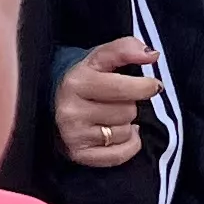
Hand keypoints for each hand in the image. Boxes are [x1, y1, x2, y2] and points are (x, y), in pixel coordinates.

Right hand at [55, 36, 160, 167]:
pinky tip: (118, 135)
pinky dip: (128, 145)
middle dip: (129, 104)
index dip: (144, 86)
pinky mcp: (78, 155)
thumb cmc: (83, 78)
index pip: (123, 88)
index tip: (152, 85)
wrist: (51, 102)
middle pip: (127, 111)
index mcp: (76, 82)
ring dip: (126, 124)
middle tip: (116, 101)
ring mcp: (73, 135)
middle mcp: (71, 110)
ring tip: (111, 116)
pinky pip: (120, 155)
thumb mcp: (99, 57)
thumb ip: (125, 49)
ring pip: (125, 132)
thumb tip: (152, 55)